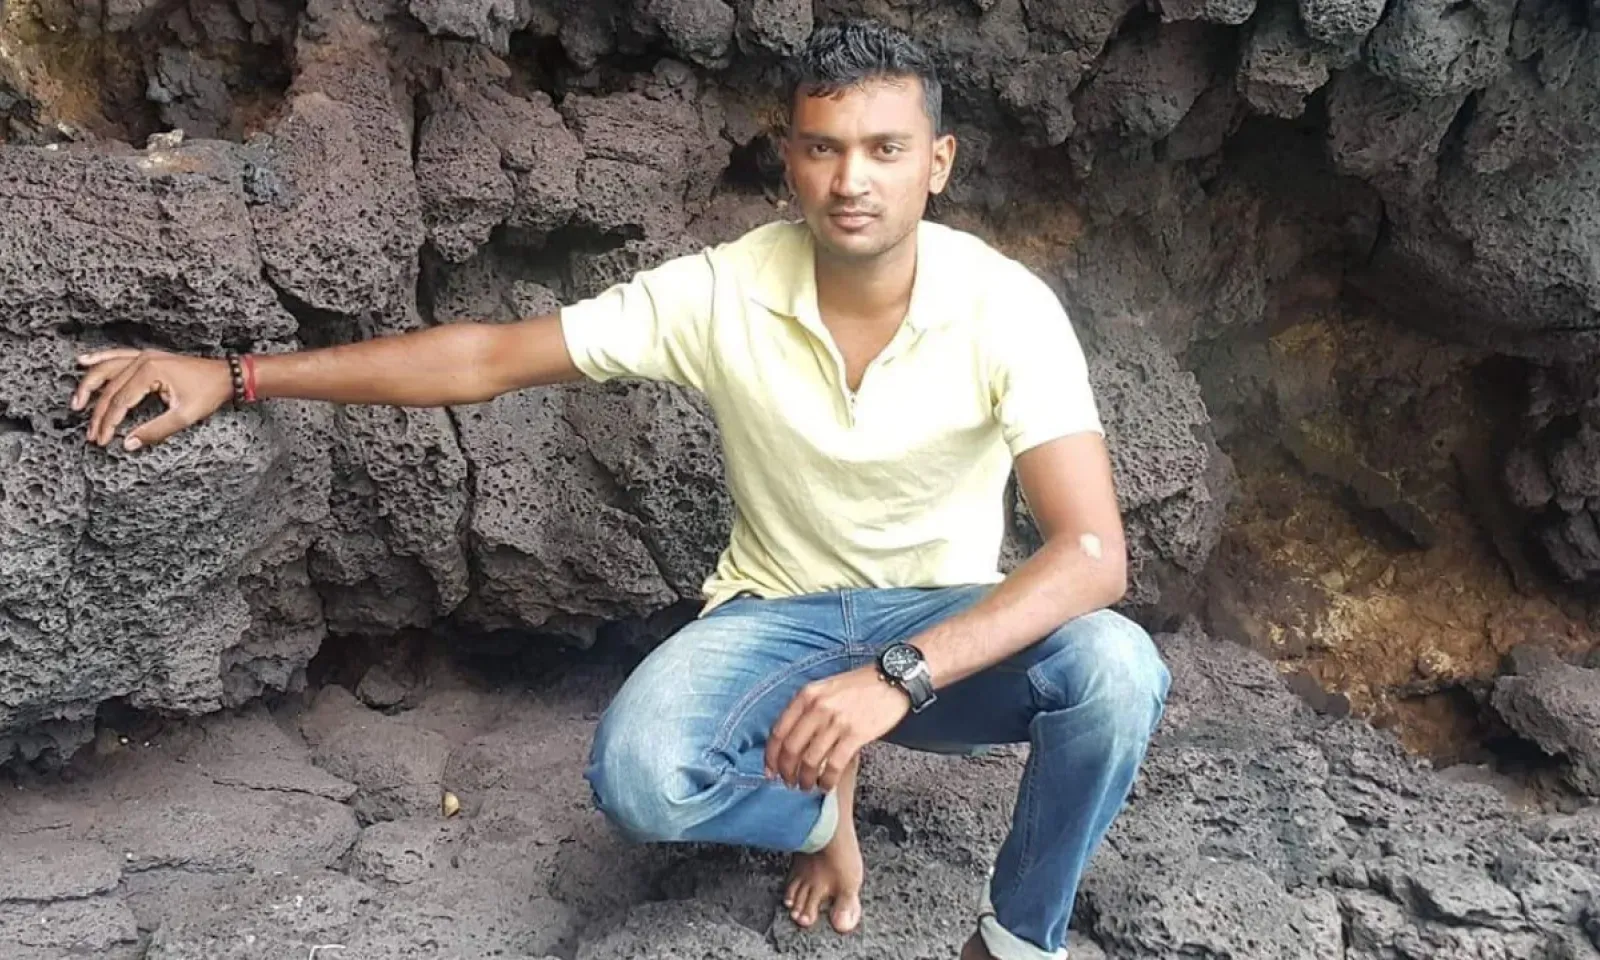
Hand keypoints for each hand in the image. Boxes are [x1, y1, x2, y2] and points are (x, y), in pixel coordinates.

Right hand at [72, 348, 233, 450]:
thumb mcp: (184, 416)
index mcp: (150, 372)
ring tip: (77, 403)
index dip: (108, 423)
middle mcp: (143, 360)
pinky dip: (100, 358)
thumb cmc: (209, 393)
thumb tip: (128, 443)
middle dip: (98, 413)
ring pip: (107, 369)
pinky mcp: (148, 357)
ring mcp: (144, 356)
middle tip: (91, 433)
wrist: (226, 375)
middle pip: (110, 388)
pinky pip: (117, 355)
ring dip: (90, 386)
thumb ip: (154, 431)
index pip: (120, 402)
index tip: (102, 440)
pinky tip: (84, 361)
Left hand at [766, 666, 909, 792]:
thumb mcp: (825, 689)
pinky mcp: (855, 734)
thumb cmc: (858, 686)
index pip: (778, 732)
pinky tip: (826, 786)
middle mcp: (817, 707)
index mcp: (806, 695)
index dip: (771, 756)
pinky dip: (827, 780)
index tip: (770, 771)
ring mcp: (836, 721)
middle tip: (789, 783)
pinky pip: (834, 765)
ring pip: (810, 760)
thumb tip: (791, 740)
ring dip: (805, 779)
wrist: (892, 678)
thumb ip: (806, 709)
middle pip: (791, 749)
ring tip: (806, 787)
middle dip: (787, 772)